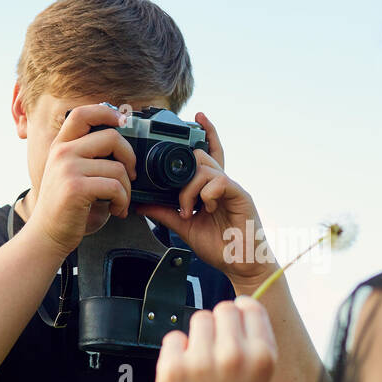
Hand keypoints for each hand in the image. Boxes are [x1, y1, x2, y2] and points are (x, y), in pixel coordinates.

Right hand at [30, 103, 137, 256]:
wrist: (47, 234)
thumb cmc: (67, 206)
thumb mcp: (72, 173)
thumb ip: (90, 156)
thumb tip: (124, 144)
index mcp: (62, 145)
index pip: (82, 113)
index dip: (106, 112)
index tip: (122, 122)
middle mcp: (62, 152)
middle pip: (111, 137)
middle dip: (130, 157)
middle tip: (130, 175)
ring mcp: (67, 168)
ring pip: (118, 167)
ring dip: (127, 189)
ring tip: (120, 201)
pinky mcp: (76, 187)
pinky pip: (115, 187)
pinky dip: (122, 201)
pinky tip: (116, 210)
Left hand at [135, 113, 276, 293]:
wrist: (241, 266)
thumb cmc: (219, 246)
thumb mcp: (184, 227)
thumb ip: (164, 213)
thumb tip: (141, 204)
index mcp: (211, 188)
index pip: (208, 154)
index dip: (206, 133)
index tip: (198, 116)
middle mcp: (222, 184)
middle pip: (201, 157)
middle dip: (183, 174)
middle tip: (179, 201)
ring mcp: (232, 188)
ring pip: (206, 168)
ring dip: (190, 188)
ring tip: (188, 210)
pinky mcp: (241, 196)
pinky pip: (221, 181)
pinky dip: (207, 193)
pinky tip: (206, 208)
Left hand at [155, 297, 277, 381]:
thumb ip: (252, 349)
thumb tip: (236, 314)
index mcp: (263, 357)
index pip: (250, 307)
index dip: (240, 313)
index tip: (233, 323)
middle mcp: (235, 354)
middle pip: (222, 309)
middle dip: (218, 326)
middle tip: (213, 353)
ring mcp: (202, 361)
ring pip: (198, 319)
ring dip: (197, 338)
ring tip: (198, 368)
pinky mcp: (172, 370)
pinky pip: (173, 338)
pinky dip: (175, 352)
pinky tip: (183, 377)